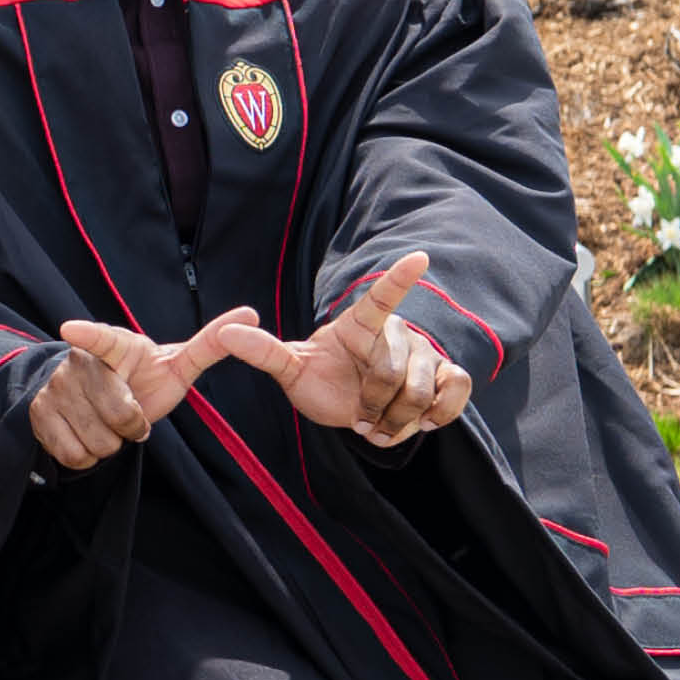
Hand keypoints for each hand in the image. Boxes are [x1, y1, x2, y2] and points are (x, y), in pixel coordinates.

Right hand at [23, 310, 251, 470]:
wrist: (96, 400)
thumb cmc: (143, 378)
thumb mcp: (176, 364)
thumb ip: (209, 344)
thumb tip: (252, 314)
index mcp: (113, 344)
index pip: (101, 338)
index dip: (88, 335)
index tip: (71, 329)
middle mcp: (77, 362)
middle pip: (119, 415)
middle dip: (133, 427)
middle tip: (130, 414)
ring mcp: (54, 388)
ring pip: (96, 440)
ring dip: (110, 444)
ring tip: (107, 424)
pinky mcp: (38, 413)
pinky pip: (73, 454)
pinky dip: (87, 456)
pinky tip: (88, 435)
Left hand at [205, 251, 477, 447]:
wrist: (352, 405)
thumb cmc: (322, 379)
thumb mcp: (291, 368)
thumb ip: (262, 351)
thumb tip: (224, 334)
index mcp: (361, 325)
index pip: (381, 298)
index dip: (399, 279)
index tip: (419, 256)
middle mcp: (397, 334)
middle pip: (392, 373)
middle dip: (372, 406)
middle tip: (360, 417)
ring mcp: (424, 354)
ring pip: (421, 390)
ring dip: (399, 420)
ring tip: (382, 423)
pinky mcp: (446, 377)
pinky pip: (456, 393)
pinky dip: (440, 414)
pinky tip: (422, 421)